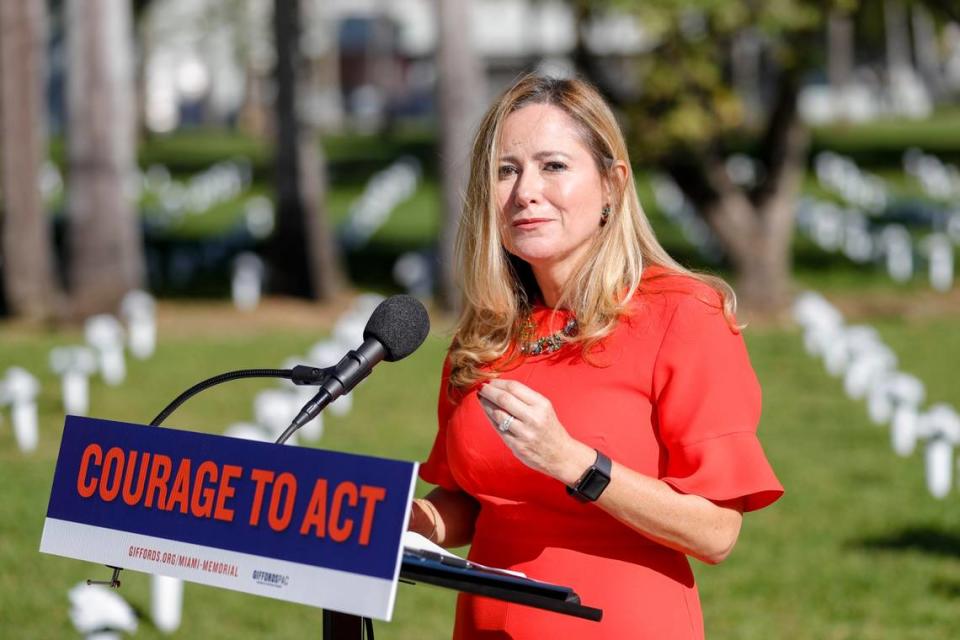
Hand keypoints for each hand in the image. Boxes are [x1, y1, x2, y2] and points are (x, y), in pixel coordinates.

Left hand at [477, 379, 593, 483]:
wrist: (560, 455)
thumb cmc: (549, 428)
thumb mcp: (544, 408)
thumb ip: (524, 397)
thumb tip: (498, 386)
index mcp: (541, 404)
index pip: (514, 387)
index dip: (498, 382)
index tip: (489, 381)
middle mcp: (533, 418)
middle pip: (504, 399)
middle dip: (488, 391)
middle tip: (480, 388)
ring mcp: (524, 433)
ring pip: (498, 413)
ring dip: (486, 404)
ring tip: (482, 399)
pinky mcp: (517, 445)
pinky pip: (498, 428)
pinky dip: (490, 418)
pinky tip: (487, 412)